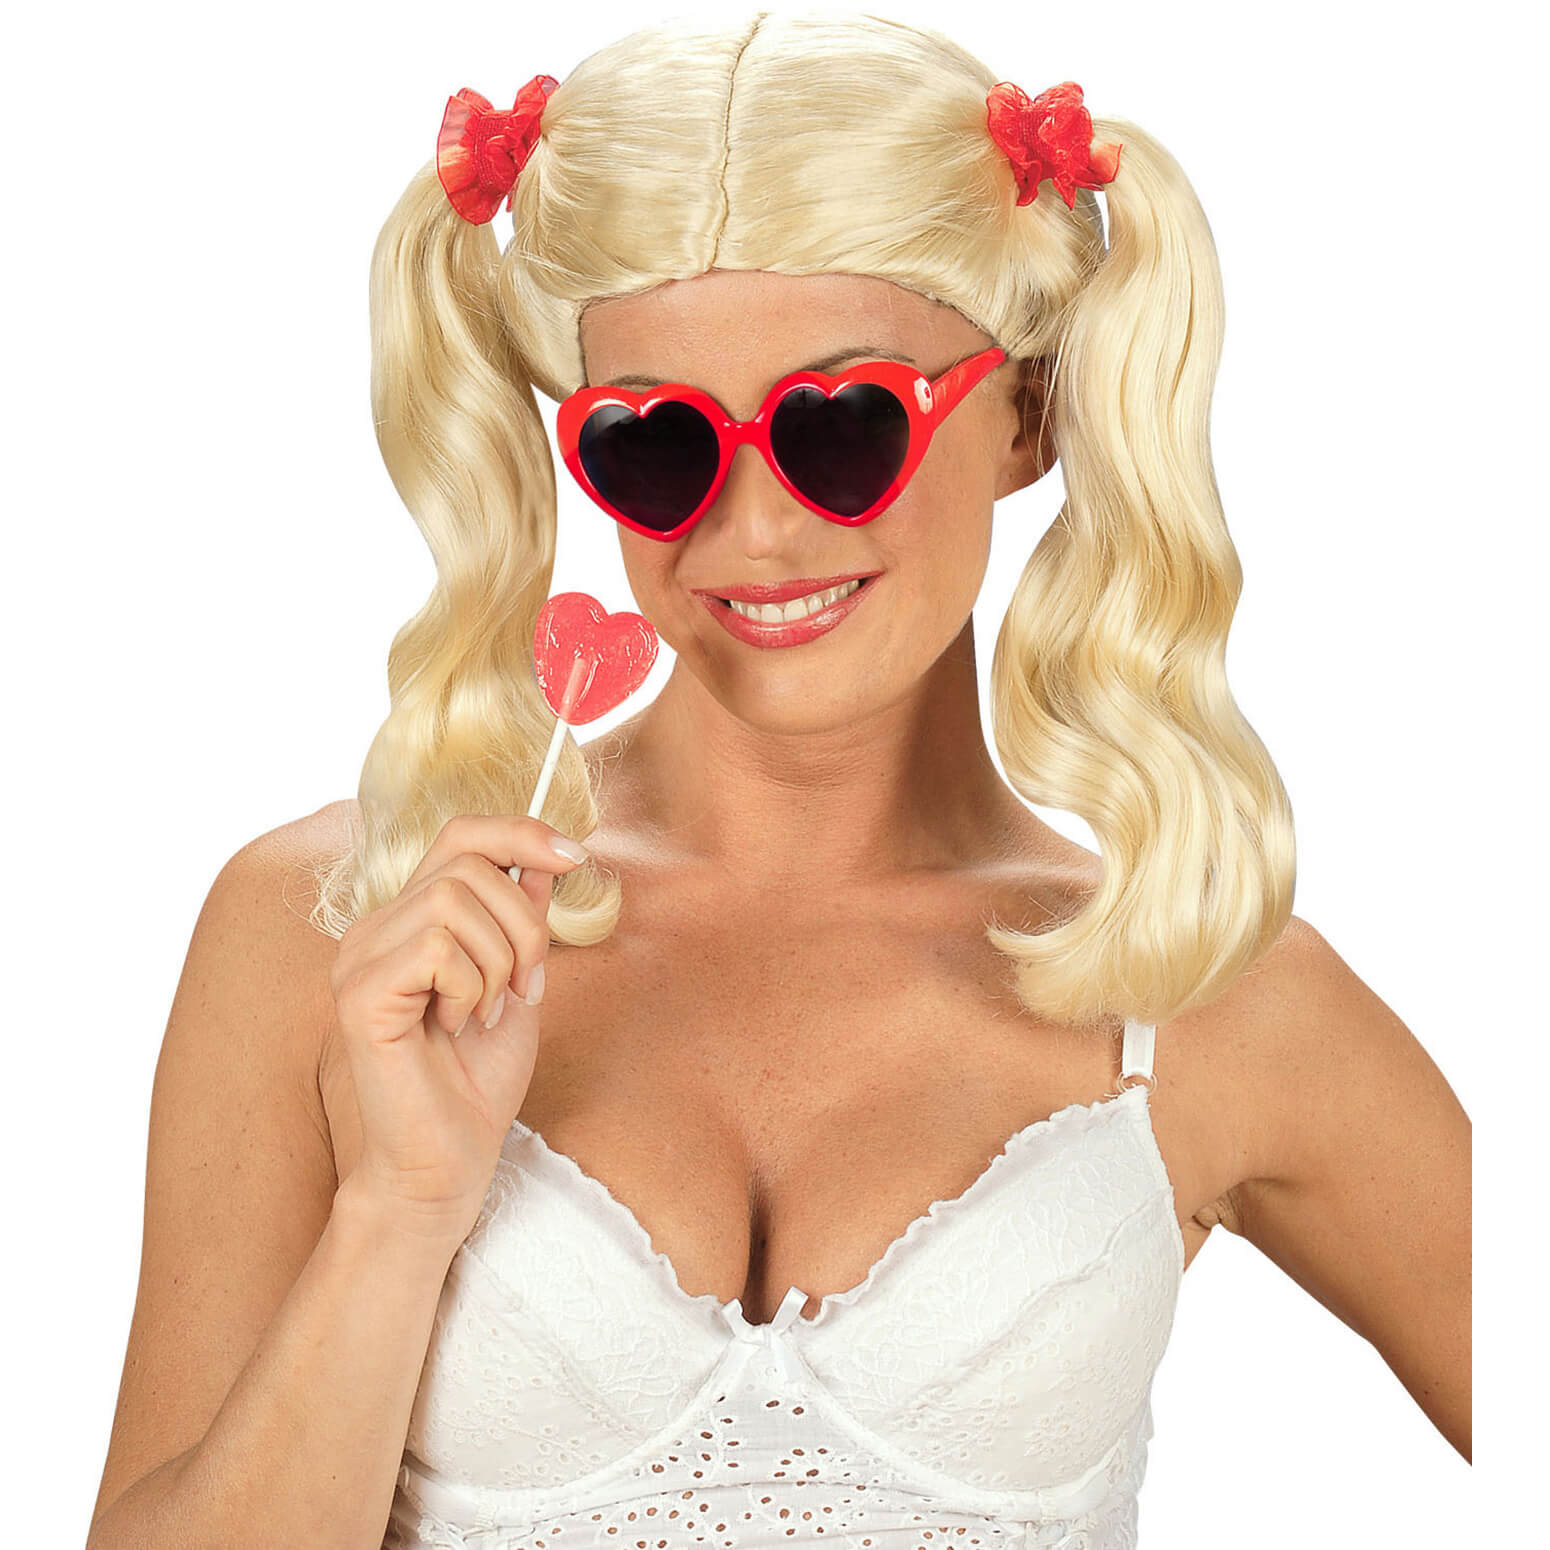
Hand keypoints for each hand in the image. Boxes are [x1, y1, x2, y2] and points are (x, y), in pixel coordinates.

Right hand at [327, 814, 586, 1241]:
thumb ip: (522, 916)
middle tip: (526, 986)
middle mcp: (374, 929)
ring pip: (455, 902)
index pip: (458, 834)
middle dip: (524, 925)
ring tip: (487, 1011)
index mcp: (408, 919)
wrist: (449, 1161)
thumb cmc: (478, 1080)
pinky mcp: (358, 996)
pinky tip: (458, 1026)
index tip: (574, 856)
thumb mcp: (518, 979)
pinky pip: (436, 949)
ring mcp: (358, 960)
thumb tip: (546, 852)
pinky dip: (470, 988)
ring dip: (498, 961)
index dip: (519, 832)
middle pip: (469, 866)